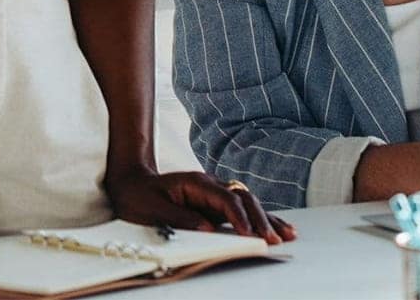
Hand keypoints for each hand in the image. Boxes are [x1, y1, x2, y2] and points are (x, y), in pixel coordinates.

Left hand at [105, 166, 295, 244]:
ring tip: (288, 234)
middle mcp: (210, 184)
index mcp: (195, 183)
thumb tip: (208, 230)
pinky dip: (259, 219)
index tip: (249, 235)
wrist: (131, 181)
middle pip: (242, 198)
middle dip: (260, 219)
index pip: (225, 199)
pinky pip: (242, 210)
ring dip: (267, 219)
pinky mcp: (215, 204)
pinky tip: (275, 227)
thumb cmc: (139, 196)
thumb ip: (181, 219)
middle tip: (274, 240)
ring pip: (247, 203)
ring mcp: (214, 193)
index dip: (239, 217)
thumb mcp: (153, 209)